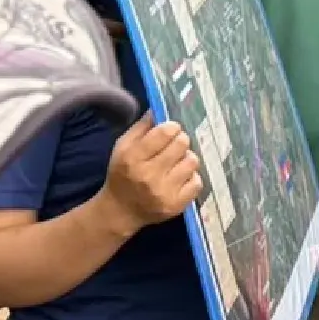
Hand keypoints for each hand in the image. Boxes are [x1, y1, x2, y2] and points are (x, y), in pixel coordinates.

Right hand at [99, 116, 202, 233]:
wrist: (120, 210)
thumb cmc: (122, 174)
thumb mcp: (122, 148)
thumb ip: (141, 127)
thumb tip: (159, 109)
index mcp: (132, 158)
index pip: (165, 132)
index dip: (172, 127)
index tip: (170, 130)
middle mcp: (148, 175)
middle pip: (182, 144)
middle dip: (180, 141)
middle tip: (174, 147)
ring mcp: (164, 192)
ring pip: (192, 161)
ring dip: (186, 159)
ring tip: (175, 163)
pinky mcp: (176, 205)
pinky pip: (197, 181)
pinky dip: (190, 178)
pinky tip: (179, 179)